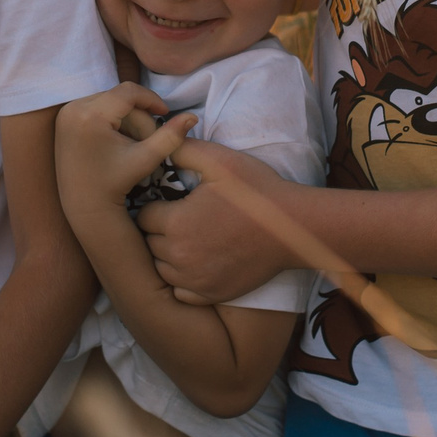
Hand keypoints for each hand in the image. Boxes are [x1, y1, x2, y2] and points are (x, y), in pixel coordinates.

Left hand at [54, 84, 192, 219]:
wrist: (84, 205)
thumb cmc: (116, 183)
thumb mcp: (146, 159)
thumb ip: (170, 136)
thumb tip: (193, 116)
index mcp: (91, 116)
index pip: (128, 92)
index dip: (151, 99)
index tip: (166, 112)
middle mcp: (72, 109)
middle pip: (118, 97)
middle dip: (137, 115)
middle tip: (148, 138)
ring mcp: (65, 113)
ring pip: (108, 101)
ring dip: (125, 117)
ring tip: (132, 143)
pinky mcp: (63, 119)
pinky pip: (95, 107)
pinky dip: (111, 119)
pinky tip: (117, 142)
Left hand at [135, 140, 293, 304]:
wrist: (293, 228)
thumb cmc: (257, 191)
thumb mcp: (220, 161)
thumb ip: (183, 150)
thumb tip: (160, 142)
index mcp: (176, 223)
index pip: (143, 216)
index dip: (156, 206)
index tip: (172, 202)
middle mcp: (179, 256)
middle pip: (149, 243)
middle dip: (160, 230)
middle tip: (183, 218)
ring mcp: (194, 280)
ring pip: (161, 268)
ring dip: (168, 255)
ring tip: (190, 238)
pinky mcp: (210, 294)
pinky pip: (179, 291)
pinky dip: (183, 279)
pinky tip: (198, 262)